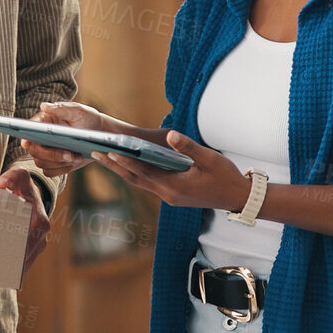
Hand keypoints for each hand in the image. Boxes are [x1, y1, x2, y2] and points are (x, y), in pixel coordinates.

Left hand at [0, 167, 51, 272]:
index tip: (3, 257)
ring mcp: (39, 241)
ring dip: (14, 268)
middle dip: (12, 263)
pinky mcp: (35, 247)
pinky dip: (17, 267)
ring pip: (27, 260)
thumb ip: (11, 177)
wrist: (33, 194)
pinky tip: (3, 273)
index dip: (16, 250)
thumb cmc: (23, 187)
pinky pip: (26, 260)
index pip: (28, 240)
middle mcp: (42, 233)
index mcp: (39, 220)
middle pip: (26, 254)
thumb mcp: (19, 177)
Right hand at [24, 100, 112, 176]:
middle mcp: (40, 138)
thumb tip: (43, 106)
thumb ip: (61, 108)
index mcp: (43, 122)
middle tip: (69, 154)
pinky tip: (74, 162)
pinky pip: (50, 172)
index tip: (27, 143)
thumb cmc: (87, 118)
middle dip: (51, 155)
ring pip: (41, 163)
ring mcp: (46, 152)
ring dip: (59, 162)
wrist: (99, 134)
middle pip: (35, 151)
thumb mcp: (77, 110)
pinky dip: (62, 169)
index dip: (26, 137)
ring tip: (76, 156)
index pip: (29, 130)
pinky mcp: (54, 163)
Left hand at [90, 130, 252, 211]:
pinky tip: (127, 164)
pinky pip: (148, 184)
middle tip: (95, 153)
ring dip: (122, 170)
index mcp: (175, 186)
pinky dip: (135, 174)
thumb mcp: (210, 158)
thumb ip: (188, 146)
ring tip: (105, 157)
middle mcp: (168, 194)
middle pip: (135, 179)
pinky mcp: (172, 195)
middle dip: (115, 166)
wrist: (237, 197)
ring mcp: (169, 197)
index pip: (144, 171)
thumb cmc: (225, 176)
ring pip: (140, 182)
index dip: (126, 161)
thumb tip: (171, 135)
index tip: (109, 151)